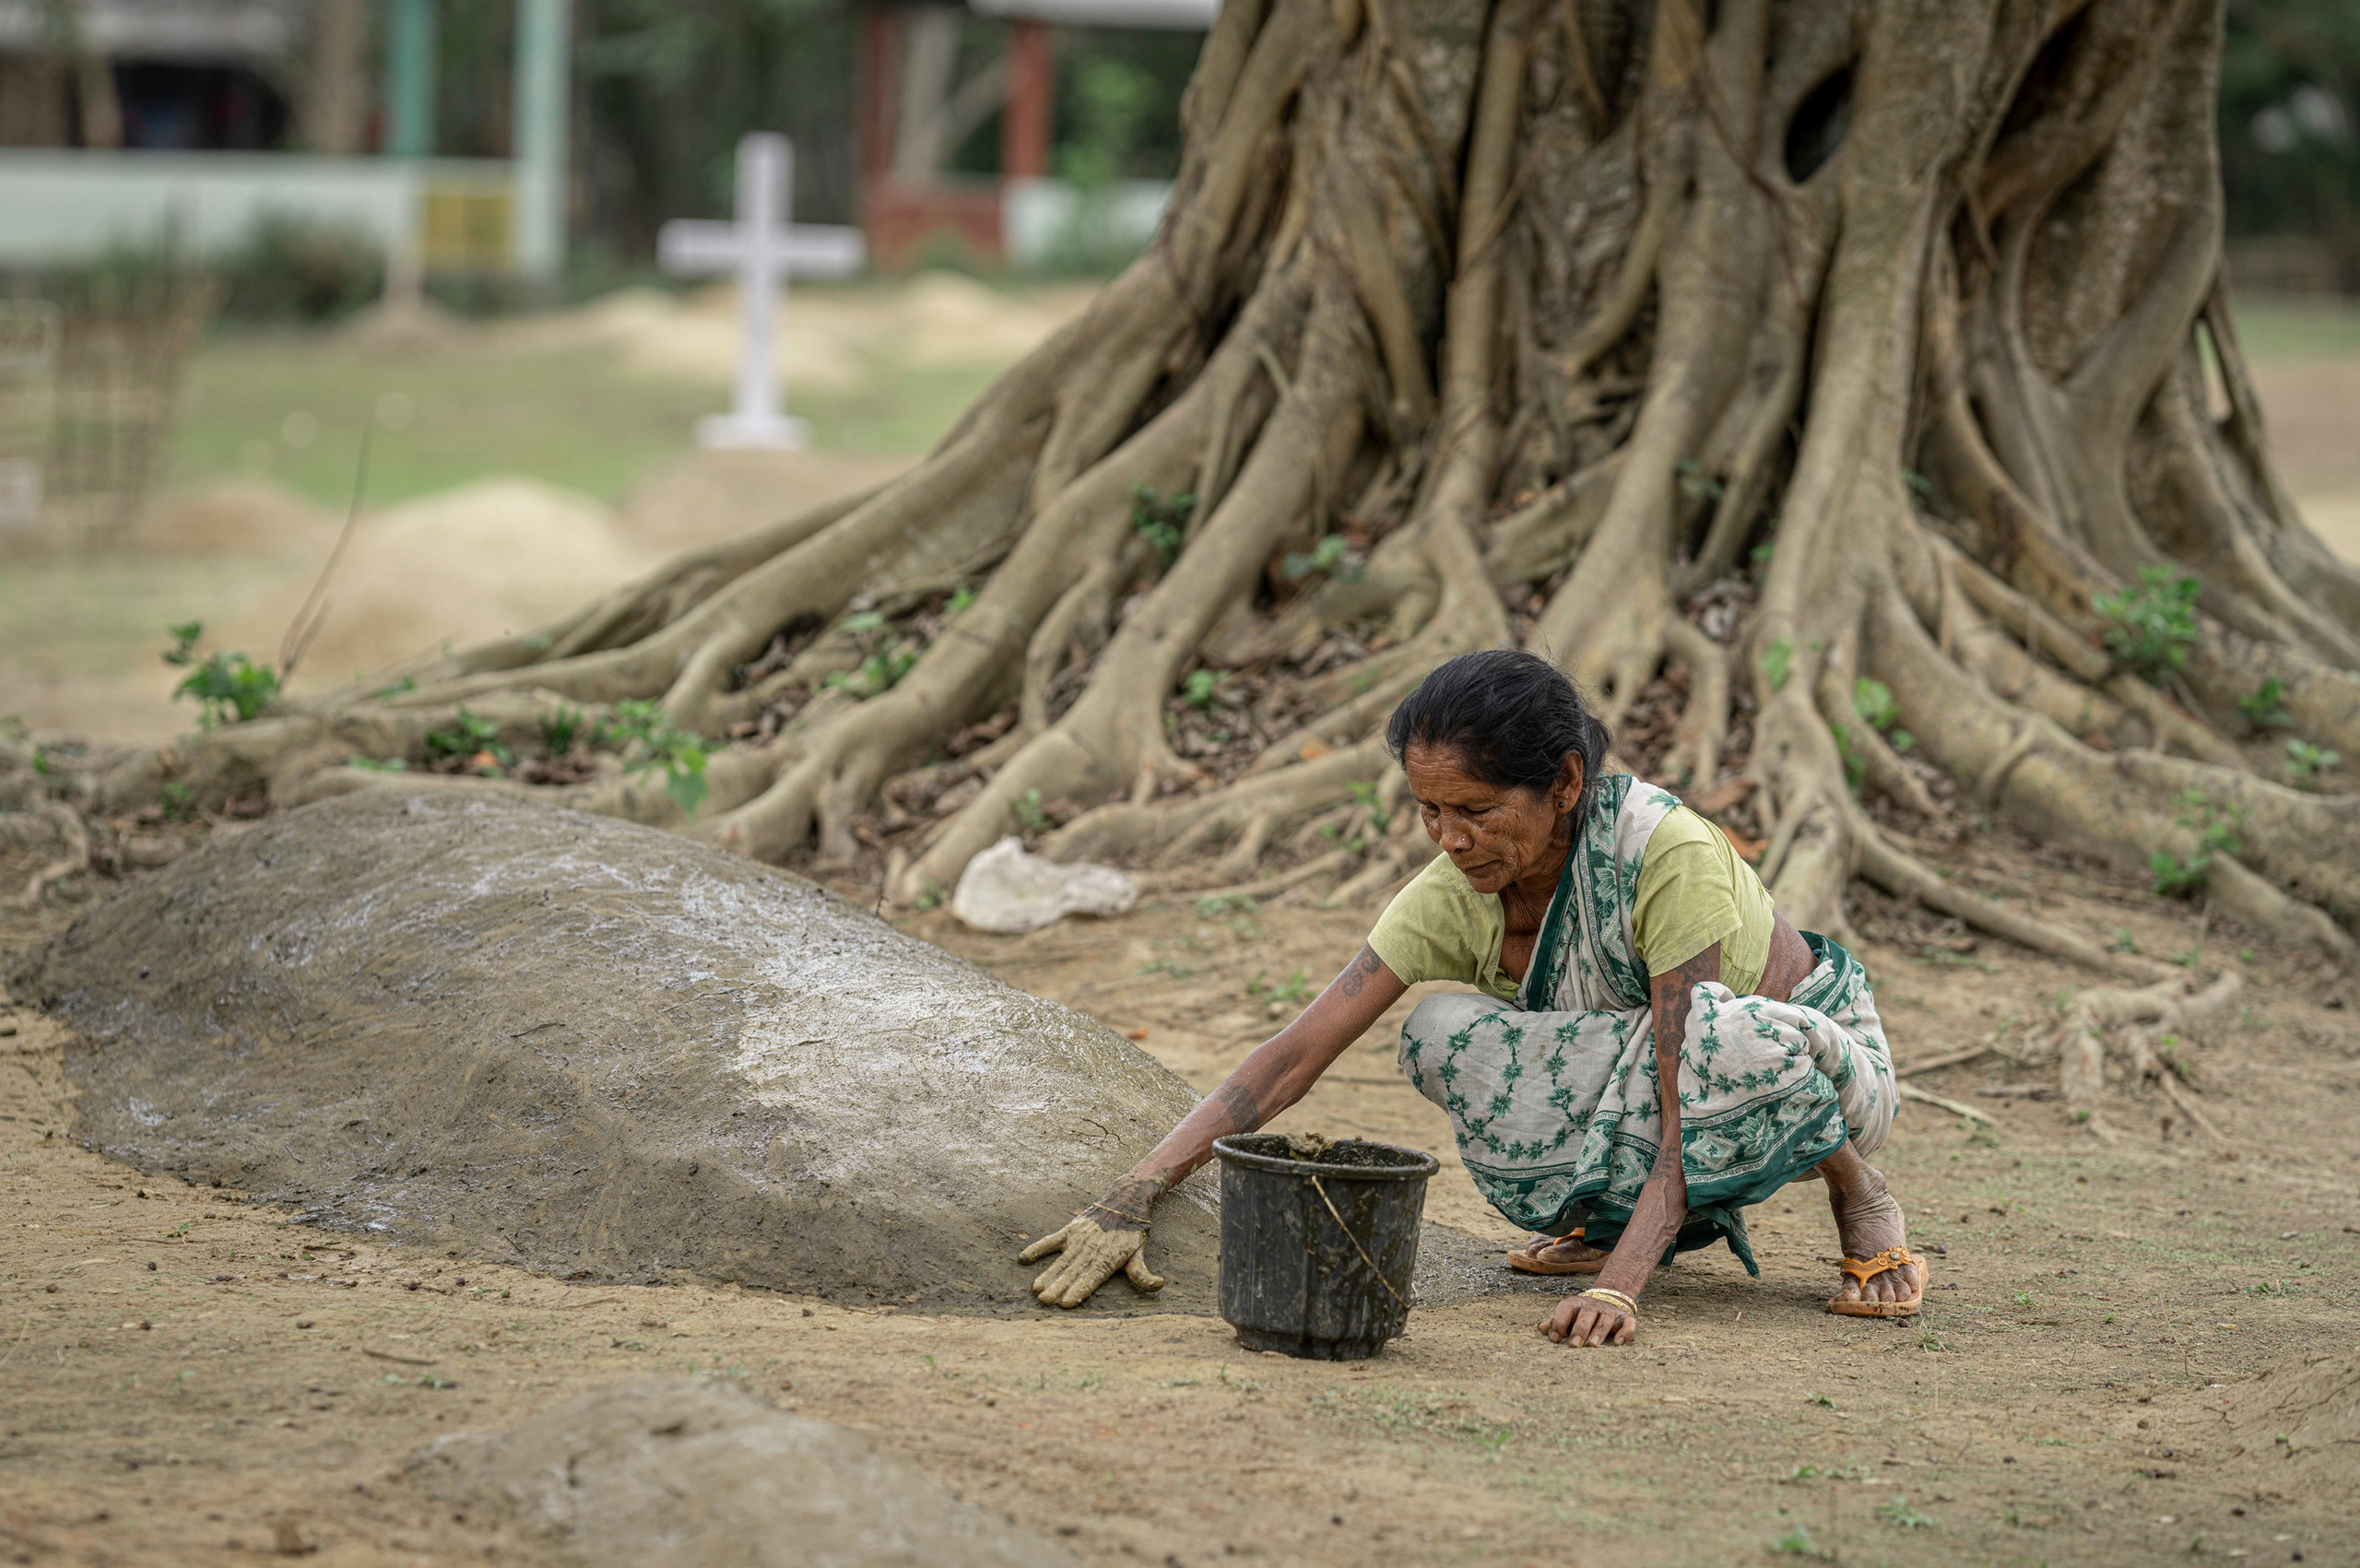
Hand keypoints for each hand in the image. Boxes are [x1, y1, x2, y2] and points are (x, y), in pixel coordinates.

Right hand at [1019, 1187, 1163, 1307]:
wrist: (1125, 1202)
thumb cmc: (1131, 1234)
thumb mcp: (1139, 1254)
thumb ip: (1142, 1273)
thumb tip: (1159, 1284)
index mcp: (1107, 1259)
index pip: (1091, 1278)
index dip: (1079, 1290)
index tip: (1066, 1303)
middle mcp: (1091, 1250)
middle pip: (1073, 1273)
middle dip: (1058, 1288)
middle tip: (1045, 1301)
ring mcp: (1078, 1239)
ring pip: (1061, 1261)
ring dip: (1048, 1275)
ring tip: (1037, 1290)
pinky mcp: (1070, 1230)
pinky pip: (1051, 1241)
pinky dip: (1037, 1249)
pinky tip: (1023, 1258)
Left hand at [1544, 1291, 1634, 1346]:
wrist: (1610, 1298)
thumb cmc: (1582, 1314)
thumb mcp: (1569, 1315)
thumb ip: (1556, 1322)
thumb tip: (1540, 1328)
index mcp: (1577, 1303)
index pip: (1566, 1308)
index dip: (1559, 1322)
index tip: (1554, 1339)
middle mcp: (1594, 1304)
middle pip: (1587, 1314)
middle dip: (1580, 1329)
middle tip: (1574, 1346)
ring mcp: (1610, 1310)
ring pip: (1605, 1319)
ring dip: (1599, 1332)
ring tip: (1593, 1346)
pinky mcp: (1625, 1317)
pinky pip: (1628, 1323)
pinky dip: (1625, 1332)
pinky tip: (1619, 1343)